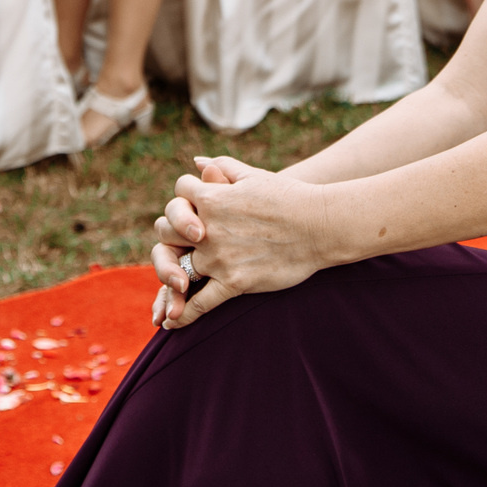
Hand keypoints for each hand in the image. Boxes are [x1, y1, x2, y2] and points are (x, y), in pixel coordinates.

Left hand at [148, 157, 325, 329]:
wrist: (319, 225)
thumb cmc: (289, 197)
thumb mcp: (253, 175)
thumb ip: (222, 166)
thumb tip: (198, 162)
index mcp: (212, 198)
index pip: (180, 193)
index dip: (186, 196)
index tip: (194, 205)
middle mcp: (208, 228)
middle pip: (167, 230)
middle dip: (172, 233)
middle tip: (180, 242)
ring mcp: (219, 258)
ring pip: (179, 268)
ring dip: (171, 275)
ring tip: (171, 284)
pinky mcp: (234, 283)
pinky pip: (200, 303)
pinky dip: (184, 315)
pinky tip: (172, 323)